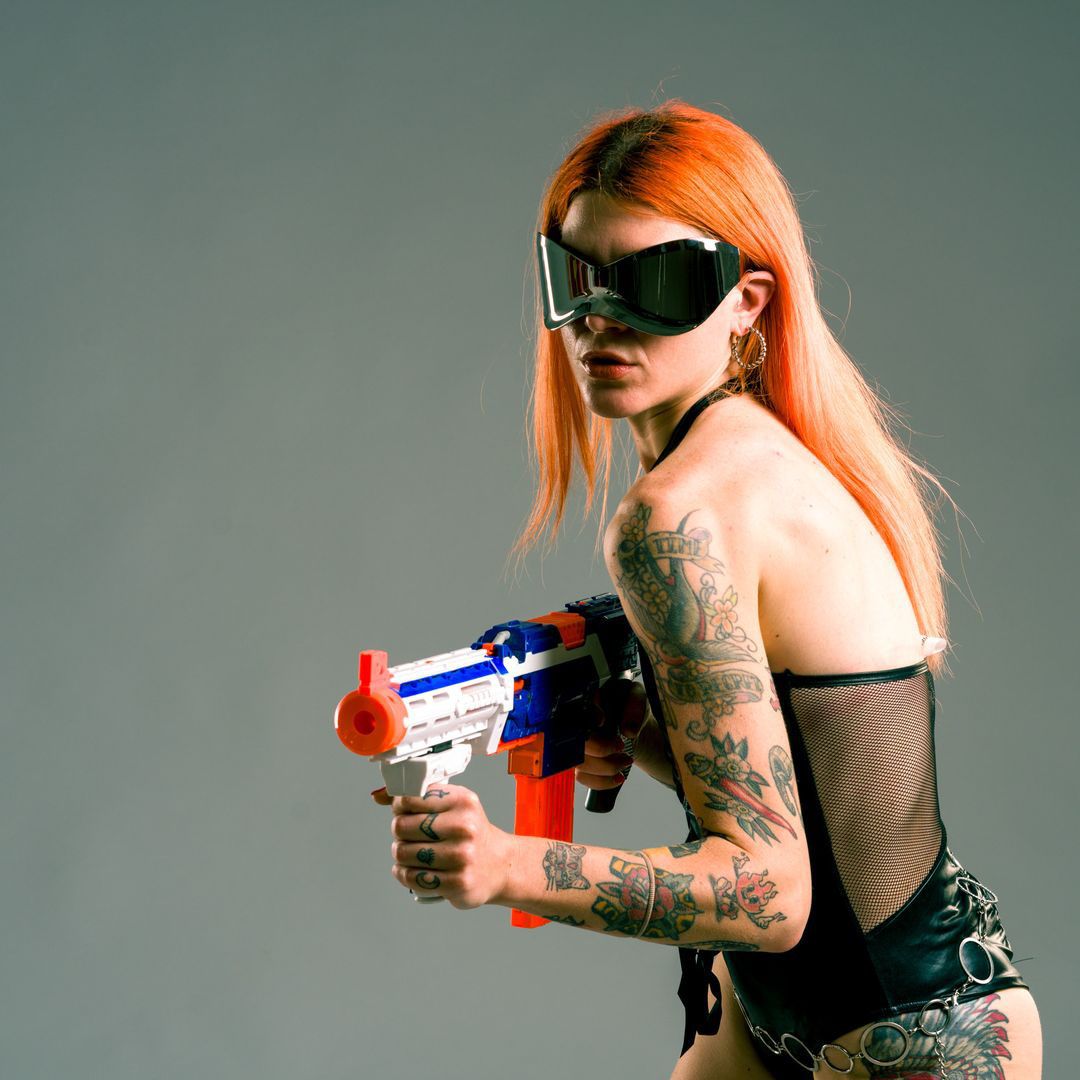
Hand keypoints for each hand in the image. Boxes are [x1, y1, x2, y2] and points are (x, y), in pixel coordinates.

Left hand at [373, 783, 513, 909]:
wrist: (499, 864)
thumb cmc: (469, 832)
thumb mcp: (452, 805)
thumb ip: (417, 799)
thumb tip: (378, 796)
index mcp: (462, 801)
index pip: (410, 798)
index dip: (399, 806)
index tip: (402, 810)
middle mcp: (464, 827)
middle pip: (401, 827)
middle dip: (399, 831)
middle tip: (407, 834)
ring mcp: (461, 857)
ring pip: (402, 853)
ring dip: (400, 854)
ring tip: (411, 852)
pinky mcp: (457, 883)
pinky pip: (411, 877)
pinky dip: (404, 874)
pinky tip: (412, 869)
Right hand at [575, 678, 648, 791]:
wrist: (630, 727)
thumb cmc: (629, 707)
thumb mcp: (637, 699)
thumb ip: (635, 708)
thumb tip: (628, 730)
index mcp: (582, 700)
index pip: (572, 708)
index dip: (583, 716)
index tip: (602, 720)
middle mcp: (571, 722)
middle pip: (573, 740)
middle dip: (600, 748)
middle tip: (622, 746)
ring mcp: (573, 744)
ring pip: (578, 762)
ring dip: (606, 767)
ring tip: (626, 761)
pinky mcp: (577, 761)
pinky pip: (581, 776)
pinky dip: (602, 781)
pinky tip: (618, 777)